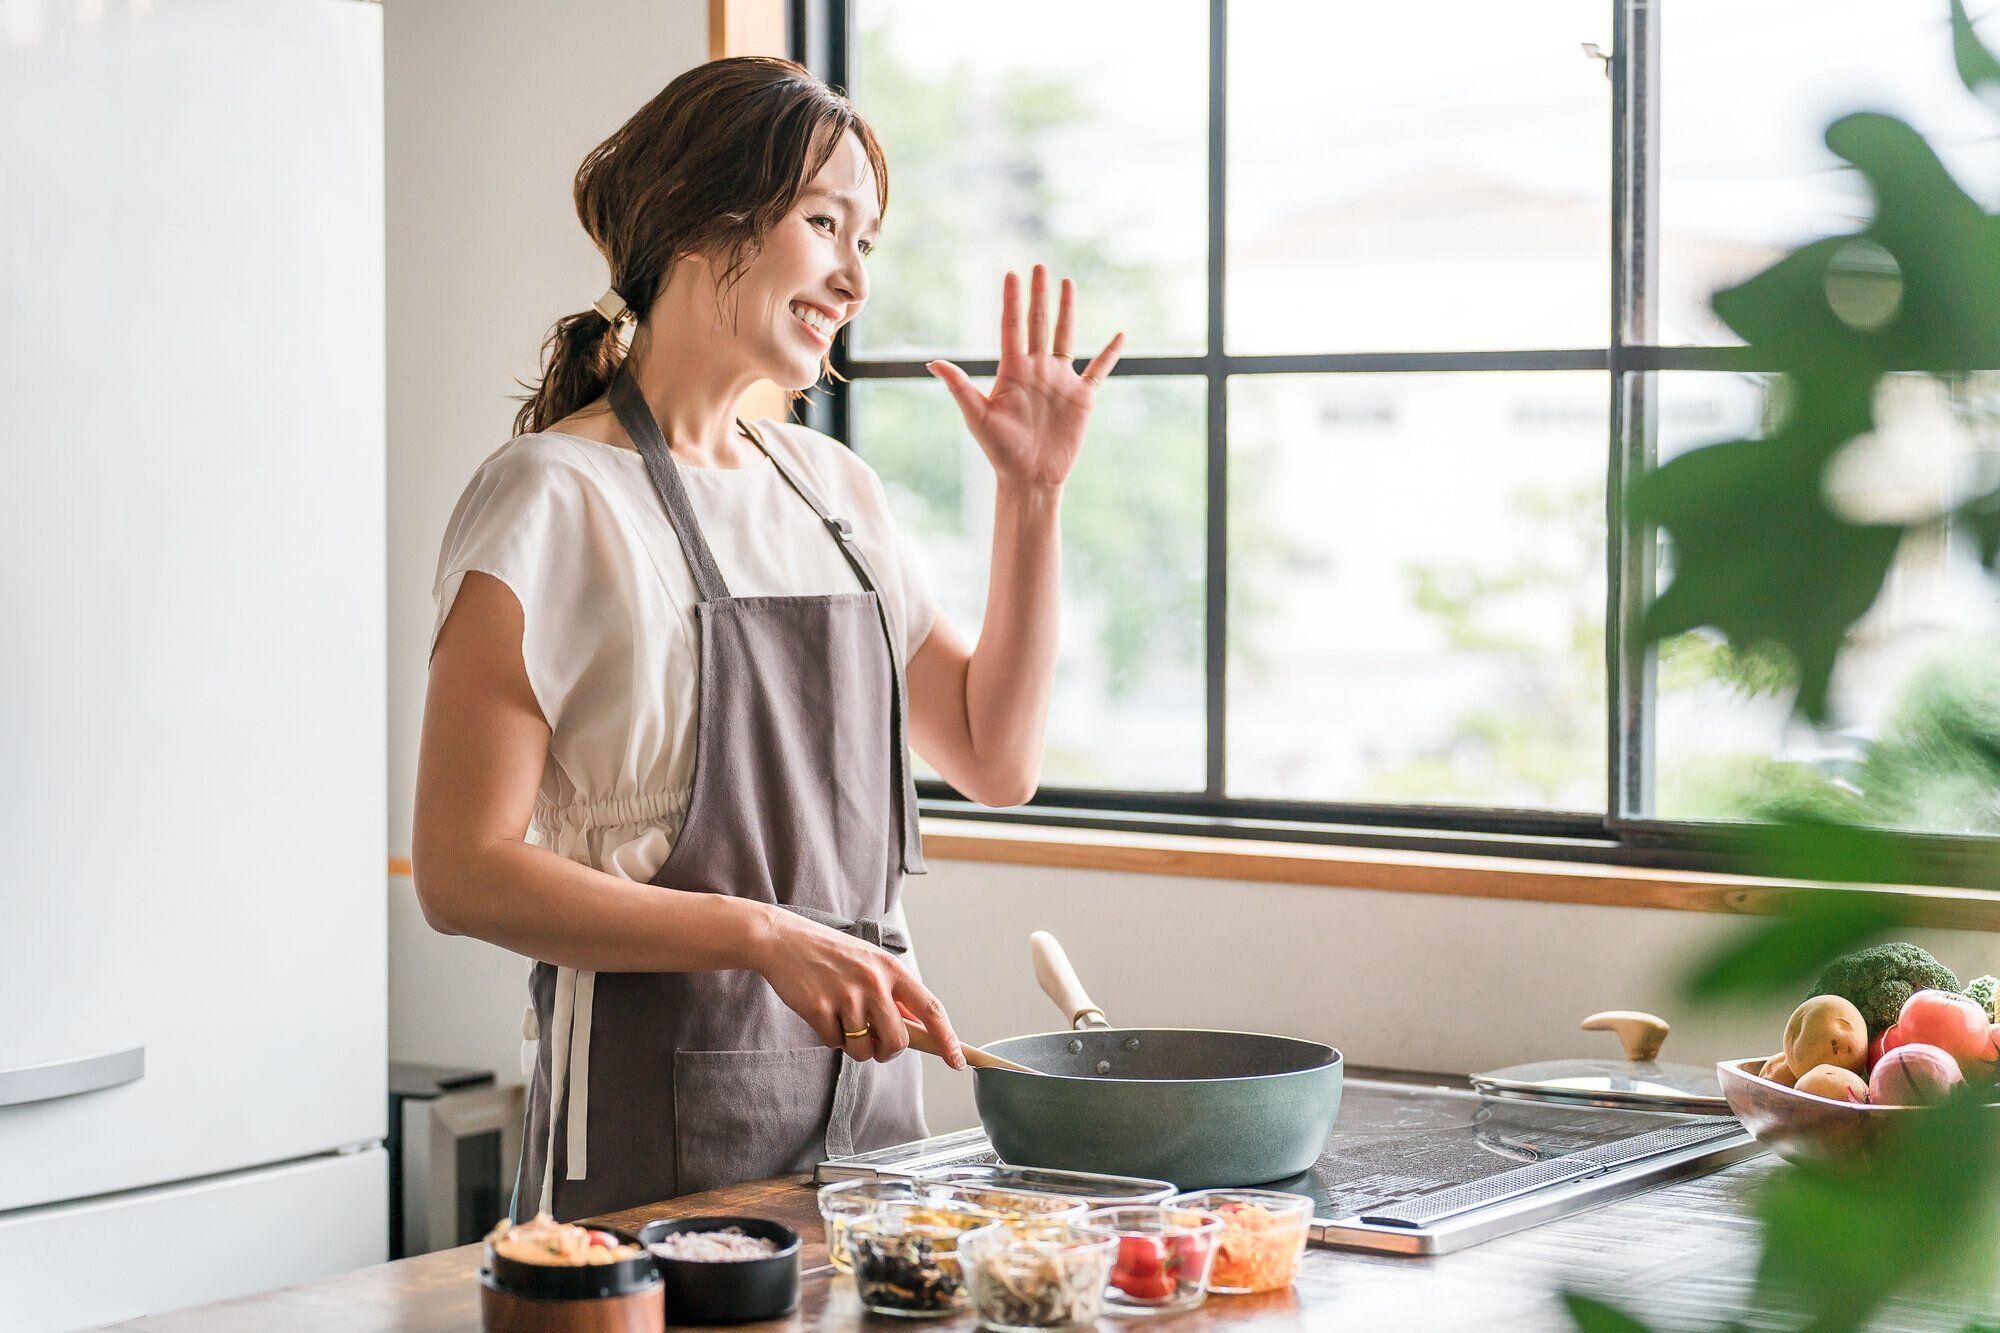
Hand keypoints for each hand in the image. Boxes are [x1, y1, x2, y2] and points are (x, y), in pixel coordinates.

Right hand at [749, 906, 965, 1068]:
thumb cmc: (829, 953)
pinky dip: (829, 1037)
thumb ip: (891, 991)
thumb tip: (914, 1029)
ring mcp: (846, 996)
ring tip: (843, 1022)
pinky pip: (834, 1044)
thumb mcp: (869, 961)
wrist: (783, 940)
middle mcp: (873, 982)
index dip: (947, 1039)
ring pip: (864, 1050)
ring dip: (855, 1048)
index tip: (958, 1061)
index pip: (930, 1009)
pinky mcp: (818, 1008)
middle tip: (874, 1044)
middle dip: (887, 1053)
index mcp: (891, 969)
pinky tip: (822, 1013)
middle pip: (897, 1042)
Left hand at [925, 264, 1124, 491]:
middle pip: (1038, 324)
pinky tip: (1120, 335)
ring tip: (1068, 283)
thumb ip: (960, 386)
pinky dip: (1110, 353)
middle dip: (1039, 295)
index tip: (1011, 274)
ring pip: (1065, 336)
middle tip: (1039, 267)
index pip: (1012, 327)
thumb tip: (933, 363)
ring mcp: (1061, 381)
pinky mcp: (1082, 397)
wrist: (1030, 477)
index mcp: (1012, 371)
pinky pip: (1099, 369)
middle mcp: (1037, 370)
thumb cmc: (1000, 451)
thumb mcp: (977, 416)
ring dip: (1067, 310)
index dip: (1012, 301)